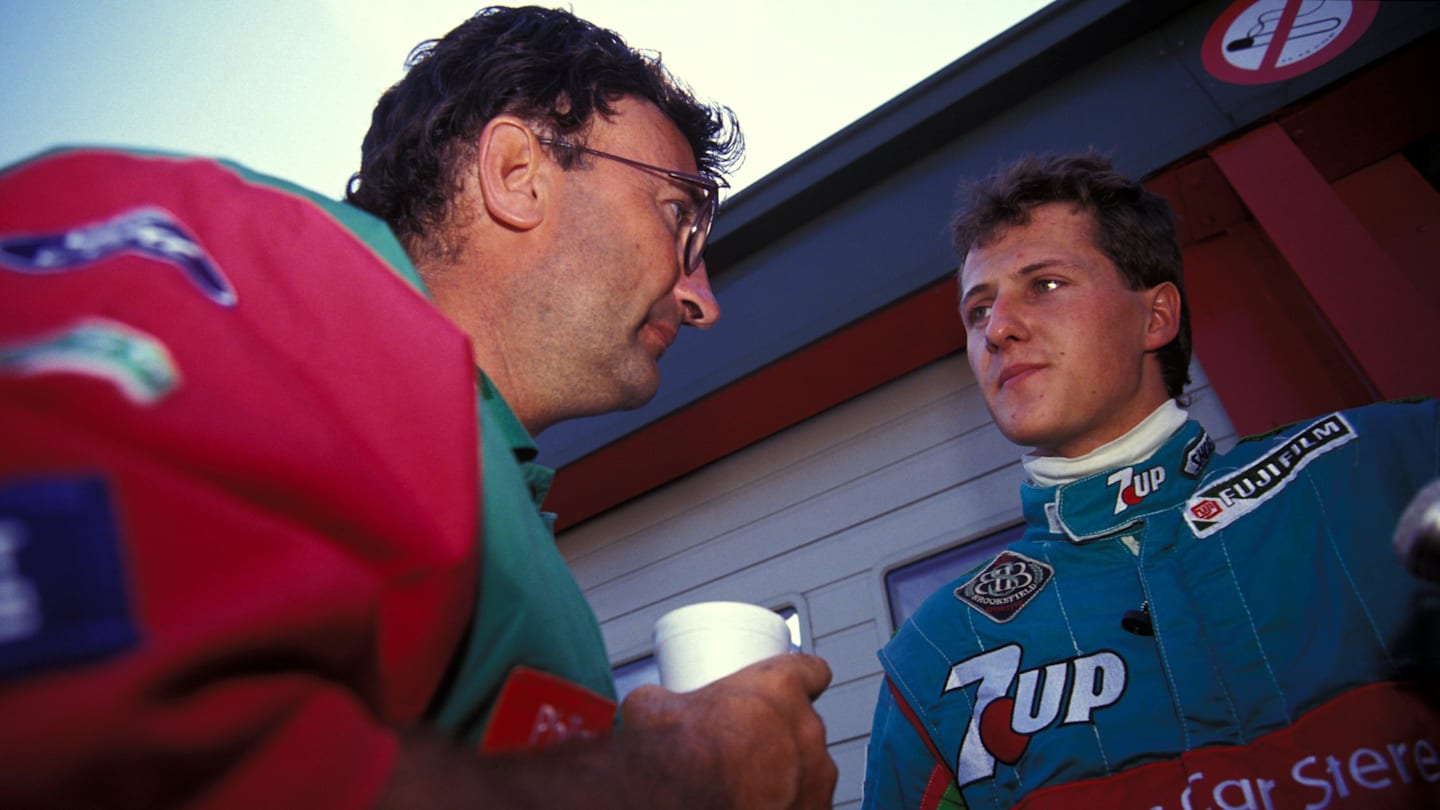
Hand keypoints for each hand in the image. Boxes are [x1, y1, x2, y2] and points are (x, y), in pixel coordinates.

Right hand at [620, 653, 836, 809]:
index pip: (810, 670)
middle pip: (803, 726)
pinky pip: (808, 805)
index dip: (797, 680)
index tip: (785, 691)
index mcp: (778, 690)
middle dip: (778, 737)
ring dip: (785, 775)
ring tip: (746, 787)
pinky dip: (787, 807)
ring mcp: (816, 779)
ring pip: (808, 769)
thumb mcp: (651, 709)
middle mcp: (806, 731)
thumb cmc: (674, 764)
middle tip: (742, 750)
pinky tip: (755, 807)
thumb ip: (665, 698)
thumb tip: (653, 703)